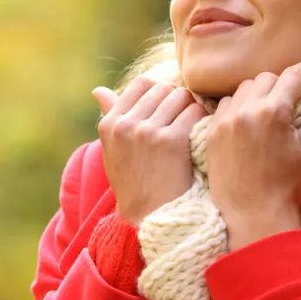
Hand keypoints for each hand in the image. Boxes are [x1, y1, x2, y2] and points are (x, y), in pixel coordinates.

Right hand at [92, 77, 206, 224]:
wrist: (150, 216)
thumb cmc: (134, 181)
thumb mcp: (114, 149)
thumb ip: (109, 116)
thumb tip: (98, 90)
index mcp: (110, 124)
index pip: (142, 83)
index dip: (159, 92)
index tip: (167, 109)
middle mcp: (125, 125)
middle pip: (163, 87)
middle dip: (176, 99)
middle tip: (182, 120)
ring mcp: (147, 132)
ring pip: (181, 96)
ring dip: (190, 108)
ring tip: (190, 127)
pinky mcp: (171, 141)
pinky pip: (194, 112)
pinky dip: (201, 120)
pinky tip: (199, 135)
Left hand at [204, 63, 300, 249]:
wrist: (253, 214)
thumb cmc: (290, 183)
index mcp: (274, 112)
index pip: (293, 74)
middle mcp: (246, 110)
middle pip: (267, 78)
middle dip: (281, 86)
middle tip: (291, 106)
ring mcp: (225, 120)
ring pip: (244, 88)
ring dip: (258, 94)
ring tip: (270, 116)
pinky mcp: (212, 131)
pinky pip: (226, 104)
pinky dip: (239, 107)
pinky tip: (249, 125)